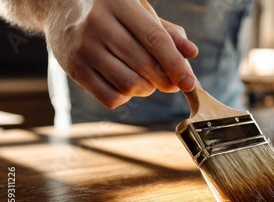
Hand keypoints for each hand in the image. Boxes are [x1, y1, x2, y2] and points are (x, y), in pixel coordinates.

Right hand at [44, 0, 197, 107]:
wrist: (59, 6)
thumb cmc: (109, 11)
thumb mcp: (137, 11)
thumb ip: (165, 31)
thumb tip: (191, 53)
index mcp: (120, 5)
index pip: (155, 39)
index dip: (175, 64)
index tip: (190, 83)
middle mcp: (99, 24)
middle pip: (143, 64)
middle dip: (164, 80)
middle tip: (169, 82)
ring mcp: (84, 47)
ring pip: (128, 83)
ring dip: (145, 89)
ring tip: (144, 80)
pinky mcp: (73, 68)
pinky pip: (110, 97)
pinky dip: (125, 97)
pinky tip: (124, 85)